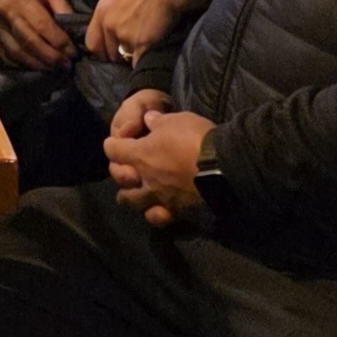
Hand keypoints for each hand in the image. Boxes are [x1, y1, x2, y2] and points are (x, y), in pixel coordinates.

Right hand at [0, 0, 76, 69]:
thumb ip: (61, 5)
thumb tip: (73, 30)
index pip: (41, 24)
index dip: (58, 40)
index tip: (73, 52)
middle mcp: (7, 13)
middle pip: (29, 42)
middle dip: (50, 57)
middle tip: (66, 65)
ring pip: (17, 52)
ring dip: (38, 63)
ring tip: (55, 69)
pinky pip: (8, 54)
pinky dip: (23, 63)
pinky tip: (37, 66)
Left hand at [83, 0, 204, 61]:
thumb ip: (112, 12)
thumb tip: (113, 27)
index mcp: (102, 11)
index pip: (92, 43)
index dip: (102, 50)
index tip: (111, 51)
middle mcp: (109, 25)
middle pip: (108, 53)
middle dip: (118, 54)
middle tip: (132, 49)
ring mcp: (125, 36)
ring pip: (126, 57)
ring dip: (133, 56)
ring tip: (145, 45)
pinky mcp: (142, 44)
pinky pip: (139, 62)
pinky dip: (145, 62)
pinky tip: (152, 53)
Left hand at [105, 101, 212, 227]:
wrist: (223, 168)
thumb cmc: (195, 139)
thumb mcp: (176, 120)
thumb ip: (158, 122)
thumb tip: (148, 119)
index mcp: (141, 155)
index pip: (113, 150)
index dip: (112, 144)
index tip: (115, 142)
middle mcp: (146, 179)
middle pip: (120, 181)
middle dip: (120, 175)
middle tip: (128, 169)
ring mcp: (161, 198)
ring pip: (135, 203)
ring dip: (133, 198)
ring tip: (139, 194)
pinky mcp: (178, 211)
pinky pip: (160, 217)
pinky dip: (157, 214)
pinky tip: (161, 209)